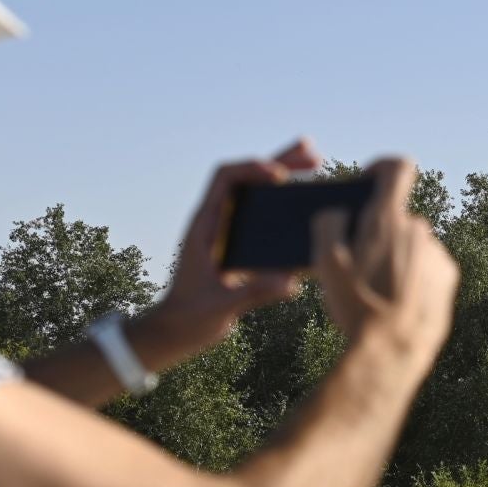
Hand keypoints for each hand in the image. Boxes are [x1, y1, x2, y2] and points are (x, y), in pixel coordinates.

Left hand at [151, 138, 322, 356]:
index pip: (225, 179)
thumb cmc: (187, 319)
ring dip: (284, 177)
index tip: (280, 175)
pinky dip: (283, 205)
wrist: (172, 333)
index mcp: (206, 226)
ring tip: (315, 166)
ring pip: (256, 195)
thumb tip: (290, 282)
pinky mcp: (237, 247)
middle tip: (312, 153)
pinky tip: (304, 206)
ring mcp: (227, 233)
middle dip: (279, 162)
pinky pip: (262, 217)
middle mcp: (216, 222)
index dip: (252, 168)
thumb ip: (252, 294)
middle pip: (247, 179)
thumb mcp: (220, 308)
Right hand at [312, 157, 458, 364]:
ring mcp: (436, 253)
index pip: (397, 167)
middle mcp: (419, 229)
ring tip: (376, 290)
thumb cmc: (356, 306)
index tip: (367, 181)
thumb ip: (328, 224)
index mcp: (388, 219)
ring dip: (395, 256)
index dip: (381, 167)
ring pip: (410, 244)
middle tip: (358, 261)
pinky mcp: (447, 277)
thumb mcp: (326, 264)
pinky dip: (413, 275)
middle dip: (378, 231)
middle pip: (396, 217)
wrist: (393, 349)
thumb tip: (338, 212)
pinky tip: (397, 300)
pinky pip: (427, 265)